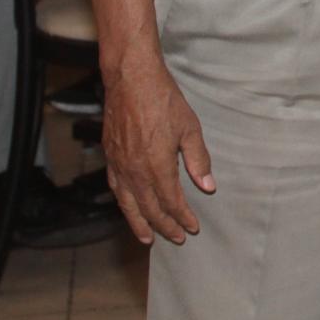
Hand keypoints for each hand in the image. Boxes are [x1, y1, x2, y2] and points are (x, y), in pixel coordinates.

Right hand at [103, 51, 214, 243]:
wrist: (131, 81)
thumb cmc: (163, 101)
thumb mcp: (190, 129)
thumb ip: (198, 160)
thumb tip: (208, 187)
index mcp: (157, 166)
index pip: (171, 203)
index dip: (183, 218)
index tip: (193, 228)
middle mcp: (135, 171)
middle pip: (150, 209)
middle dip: (165, 226)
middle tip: (178, 238)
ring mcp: (119, 165)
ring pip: (129, 204)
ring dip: (140, 223)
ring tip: (148, 239)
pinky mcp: (110, 157)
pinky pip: (116, 189)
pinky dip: (124, 205)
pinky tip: (130, 209)